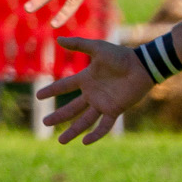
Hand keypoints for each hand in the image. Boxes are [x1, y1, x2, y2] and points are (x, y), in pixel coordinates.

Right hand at [36, 37, 152, 143]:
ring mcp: (103, 103)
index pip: (65, 86)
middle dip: (58, 116)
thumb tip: (58, 39)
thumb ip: (78, 44)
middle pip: (71, 108)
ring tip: (61, 141)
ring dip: (73, 131)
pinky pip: (104, 125)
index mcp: (86, 79)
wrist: (142, 66)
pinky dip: (95, 134)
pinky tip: (85, 142)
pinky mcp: (115, 110)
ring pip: (84, 120)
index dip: (52, 90)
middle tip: (45, 123)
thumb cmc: (121, 55)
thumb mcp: (98, 48)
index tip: (38, 96)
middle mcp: (92, 94)